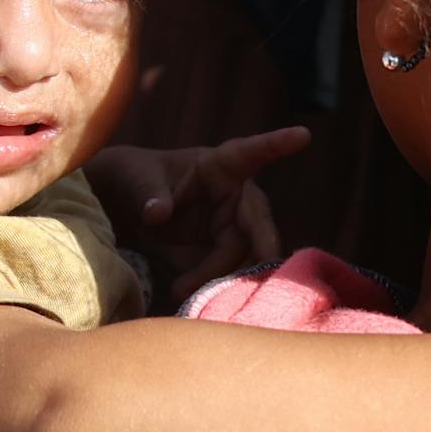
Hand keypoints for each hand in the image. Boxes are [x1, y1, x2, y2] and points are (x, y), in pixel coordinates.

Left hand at [88, 128, 310, 304]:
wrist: (128, 205)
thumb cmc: (137, 177)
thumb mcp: (137, 180)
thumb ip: (149, 194)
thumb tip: (158, 213)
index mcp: (218, 164)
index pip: (249, 152)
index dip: (276, 144)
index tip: (302, 134)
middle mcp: (236, 193)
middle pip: (257, 220)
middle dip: (263, 244)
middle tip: (266, 263)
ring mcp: (235, 221)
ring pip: (244, 252)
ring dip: (223, 274)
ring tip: (181, 289)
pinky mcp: (227, 246)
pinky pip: (233, 267)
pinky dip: (218, 283)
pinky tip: (194, 297)